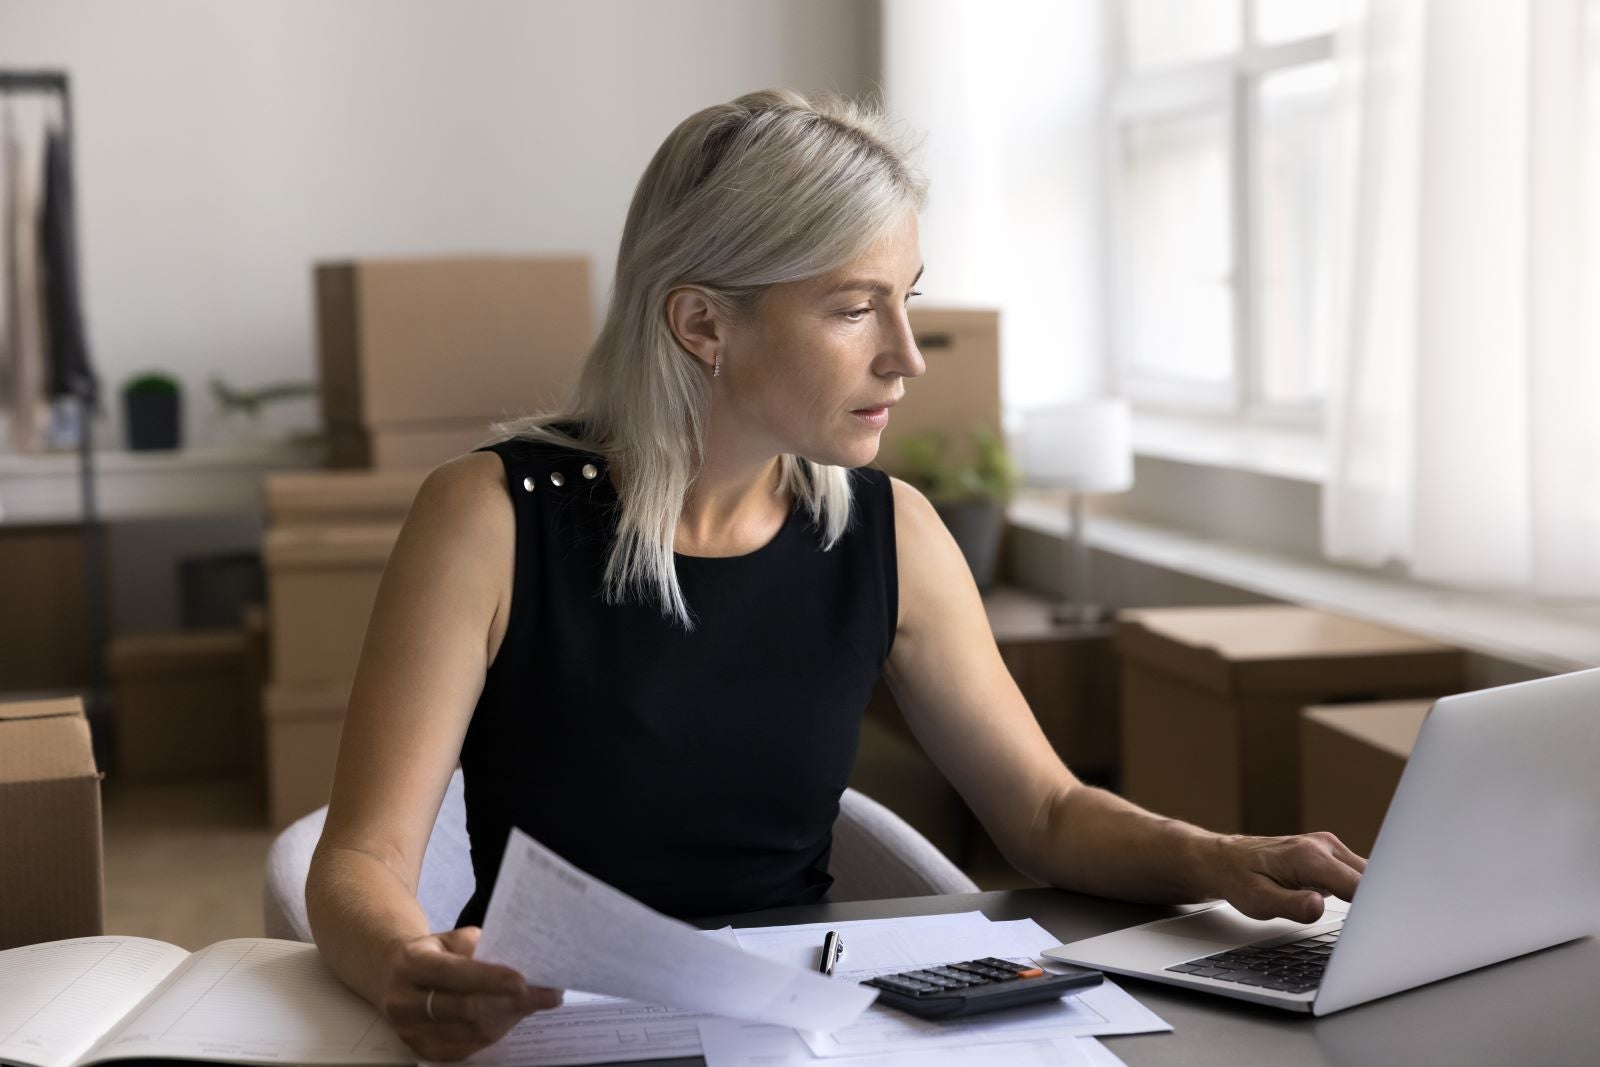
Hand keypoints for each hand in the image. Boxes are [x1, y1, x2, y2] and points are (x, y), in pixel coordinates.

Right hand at [380, 926, 562, 1060]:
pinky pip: (465, 1049)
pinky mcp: (420, 1049)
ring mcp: (409, 1030)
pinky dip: (494, 1034)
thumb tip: (523, 961)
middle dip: (511, 1002)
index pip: (454, 973)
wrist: (396, 976)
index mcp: (411, 963)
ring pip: (469, 1032)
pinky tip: (512, 1018)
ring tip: (534, 1004)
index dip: (490, 979)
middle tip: (546, 995)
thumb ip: (480, 948)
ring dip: (508, 1019)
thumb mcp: (452, 939)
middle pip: (464, 1008)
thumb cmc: (435, 953)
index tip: (523, 981)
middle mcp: (403, 1000)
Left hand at [1206, 831, 1366, 923]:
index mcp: (1309, 857)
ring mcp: (1328, 847)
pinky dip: (1363, 890)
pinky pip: (1357, 873)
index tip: (1384, 926)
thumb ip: (1291, 905)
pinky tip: (1361, 909)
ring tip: (1374, 923)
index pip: (1358, 885)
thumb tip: (1318, 907)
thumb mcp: (1258, 901)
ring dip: (1373, 896)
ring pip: (1367, 874)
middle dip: (1379, 902)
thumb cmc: (1240, 879)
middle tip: (1382, 931)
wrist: (1226, 860)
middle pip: (1370, 877)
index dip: (1376, 907)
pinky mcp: (1330, 854)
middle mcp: (1323, 846)